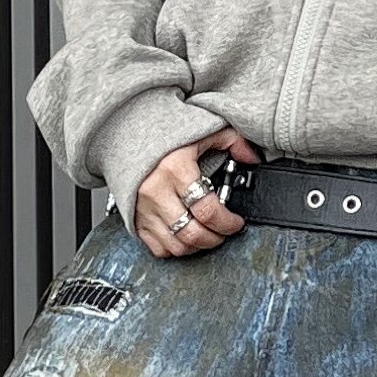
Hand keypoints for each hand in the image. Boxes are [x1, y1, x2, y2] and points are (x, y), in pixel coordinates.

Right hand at [134, 130, 261, 258]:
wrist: (125, 137)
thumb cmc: (164, 135)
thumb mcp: (201, 129)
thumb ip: (231, 141)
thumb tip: (252, 158)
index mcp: (175, 169)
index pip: (208, 210)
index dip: (228, 223)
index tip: (236, 222)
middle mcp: (157, 192)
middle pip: (193, 234)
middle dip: (216, 238)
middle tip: (224, 231)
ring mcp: (143, 209)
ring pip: (177, 246)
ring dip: (197, 246)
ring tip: (207, 234)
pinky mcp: (135, 219)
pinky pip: (158, 248)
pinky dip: (175, 248)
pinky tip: (185, 235)